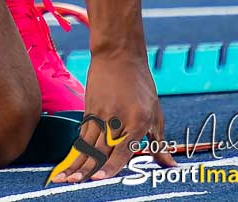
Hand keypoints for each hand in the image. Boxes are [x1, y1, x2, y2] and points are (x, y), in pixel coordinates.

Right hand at [48, 49, 175, 182]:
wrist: (119, 54)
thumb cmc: (141, 84)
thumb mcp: (155, 111)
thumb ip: (159, 142)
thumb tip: (170, 164)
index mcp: (140, 120)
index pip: (123, 149)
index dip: (110, 165)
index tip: (99, 178)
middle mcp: (120, 118)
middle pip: (102, 149)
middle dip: (88, 169)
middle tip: (77, 183)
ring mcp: (102, 113)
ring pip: (87, 144)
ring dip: (76, 163)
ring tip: (66, 179)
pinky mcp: (89, 110)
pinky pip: (82, 135)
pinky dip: (76, 151)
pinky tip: (68, 163)